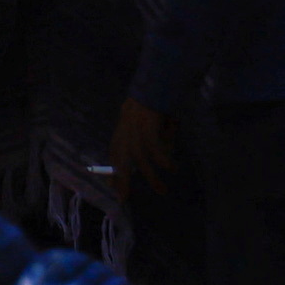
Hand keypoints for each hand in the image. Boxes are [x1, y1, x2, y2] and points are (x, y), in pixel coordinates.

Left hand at [116, 99, 191, 213]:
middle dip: (122, 181)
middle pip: (120, 162)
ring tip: (162, 190)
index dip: (114, 174)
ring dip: (151, 177)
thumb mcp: (142, 124)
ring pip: (140, 160)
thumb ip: (146, 140)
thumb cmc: (150, 106)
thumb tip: (158, 156)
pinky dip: (163, 160)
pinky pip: (154, 149)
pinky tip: (171, 167)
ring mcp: (135, 130)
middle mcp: (124, 133)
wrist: (152, 86)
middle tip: (125, 198)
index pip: (114, 157)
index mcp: (121, 133)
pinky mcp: (147, 126)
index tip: (115, 190)